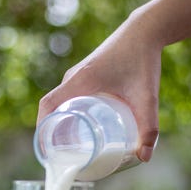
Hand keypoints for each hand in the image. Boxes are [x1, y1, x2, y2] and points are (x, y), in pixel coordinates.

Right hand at [38, 10, 161, 161]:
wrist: (144, 31)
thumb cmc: (143, 60)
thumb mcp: (147, 97)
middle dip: (51, 133)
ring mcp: (77, 75)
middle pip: (52, 107)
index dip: (42, 129)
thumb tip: (145, 158)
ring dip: (59, 123)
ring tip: (69, 146)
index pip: (49, 104)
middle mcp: (73, 78)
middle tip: (61, 155)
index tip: (46, 151)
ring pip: (59, 102)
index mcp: (80, 81)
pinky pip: (67, 97)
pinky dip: (67, 113)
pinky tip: (79, 127)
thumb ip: (148, 127)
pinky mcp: (84, 75)